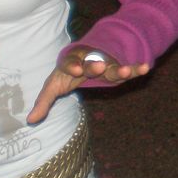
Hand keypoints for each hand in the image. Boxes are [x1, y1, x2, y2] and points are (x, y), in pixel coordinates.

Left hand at [26, 47, 149, 123]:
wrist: (84, 56)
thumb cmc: (66, 73)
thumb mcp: (53, 85)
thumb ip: (44, 101)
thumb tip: (31, 121)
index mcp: (70, 62)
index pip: (69, 63)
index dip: (72, 66)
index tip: (75, 71)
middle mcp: (88, 60)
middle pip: (92, 63)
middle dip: (95, 65)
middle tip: (100, 66)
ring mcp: (104, 63)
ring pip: (111, 66)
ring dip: (119, 68)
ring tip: (129, 70)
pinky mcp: (116, 68)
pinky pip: (127, 70)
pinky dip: (135, 69)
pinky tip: (145, 68)